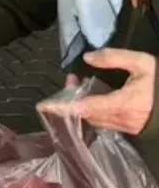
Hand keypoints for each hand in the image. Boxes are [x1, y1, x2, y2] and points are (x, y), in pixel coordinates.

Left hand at [38, 48, 155, 134]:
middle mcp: (121, 119)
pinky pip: (104, 122)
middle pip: (86, 114)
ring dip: (82, 104)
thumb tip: (87, 58)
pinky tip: (93, 97)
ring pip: (94, 119)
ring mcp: (125, 127)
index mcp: (123, 103)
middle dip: (73, 98)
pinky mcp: (129, 129)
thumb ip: (114, 58)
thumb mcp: (142, 63)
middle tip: (70, 80)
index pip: (87, 108)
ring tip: (78, 85)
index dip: (65, 107)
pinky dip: (93, 111)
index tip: (46, 106)